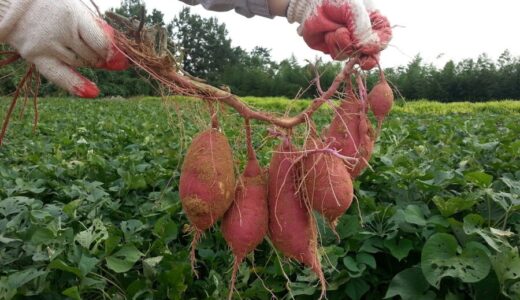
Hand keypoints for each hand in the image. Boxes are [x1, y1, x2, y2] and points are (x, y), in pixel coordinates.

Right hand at [0, 0, 128, 97]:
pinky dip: (77, 85)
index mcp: (72, 16)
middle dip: (100, 57)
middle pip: (91, 56)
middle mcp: (58, 32)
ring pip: (79, 64)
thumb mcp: (77, 10)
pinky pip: (59, 76)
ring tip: (83, 51)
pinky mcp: (35, 57)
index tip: (124, 60)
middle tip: (101, 53)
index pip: (100, 42)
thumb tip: (117, 54)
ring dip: (87, 62)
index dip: (114, 53)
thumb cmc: (55, 8)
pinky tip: (93, 92)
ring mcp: (46, 46)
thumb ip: (96, 30)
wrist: (15, 5)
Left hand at [287, 0, 391, 67]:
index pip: (385, 37)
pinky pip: (338, 56)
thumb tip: (364, 48)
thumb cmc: (335, 1)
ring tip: (336, 29)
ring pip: (352, 55)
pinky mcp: (337, 49)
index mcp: (374, 22)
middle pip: (373, 54)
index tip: (369, 46)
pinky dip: (333, 45)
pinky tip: (328, 34)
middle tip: (363, 62)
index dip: (379, 44)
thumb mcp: (353, 9)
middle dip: (368, 59)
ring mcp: (350, 44)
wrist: (311, 4)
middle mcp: (364, 35)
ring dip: (343, 43)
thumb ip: (361, 27)